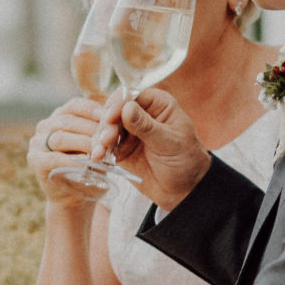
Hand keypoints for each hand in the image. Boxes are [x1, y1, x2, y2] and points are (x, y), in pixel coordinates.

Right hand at [27, 97, 105, 205]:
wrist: (76, 197)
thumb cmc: (91, 167)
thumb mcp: (99, 147)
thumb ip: (103, 133)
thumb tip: (114, 123)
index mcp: (61, 116)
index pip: (75, 105)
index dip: (93, 110)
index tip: (111, 118)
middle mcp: (45, 126)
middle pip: (69, 121)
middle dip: (92, 129)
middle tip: (111, 138)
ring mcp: (37, 142)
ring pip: (60, 137)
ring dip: (83, 144)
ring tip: (100, 152)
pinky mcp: (35, 160)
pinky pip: (53, 158)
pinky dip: (70, 162)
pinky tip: (84, 167)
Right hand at [92, 85, 211, 213]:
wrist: (184, 189)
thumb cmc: (186, 161)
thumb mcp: (170, 143)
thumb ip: (148, 127)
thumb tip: (127, 109)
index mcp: (157, 104)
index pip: (132, 95)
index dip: (118, 104)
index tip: (110, 117)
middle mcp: (141, 114)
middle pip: (115, 110)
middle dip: (107, 123)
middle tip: (106, 139)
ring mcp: (129, 131)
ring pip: (107, 127)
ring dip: (100, 137)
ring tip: (100, 151)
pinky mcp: (120, 148)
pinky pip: (105, 145)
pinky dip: (99, 150)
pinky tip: (97, 157)